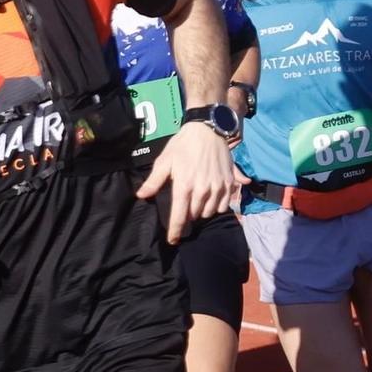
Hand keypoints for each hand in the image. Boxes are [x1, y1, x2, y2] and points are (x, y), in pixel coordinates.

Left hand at [136, 121, 235, 242]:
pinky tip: (210, 198)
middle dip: (188, 216)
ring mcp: (218, 188)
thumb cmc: (182, 146)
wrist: (208, 131)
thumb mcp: (164, 162)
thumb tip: (141, 196)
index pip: (180, 217)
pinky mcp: (230, 184)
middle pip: (195, 216)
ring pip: (210, 212)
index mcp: (185, 187)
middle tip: (184, 206)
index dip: (176, 231)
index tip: (173, 240)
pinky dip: (217, 206)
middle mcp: (203, 191)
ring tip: (196, 202)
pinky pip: (224, 205)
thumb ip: (154, 181)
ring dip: (202, 211)